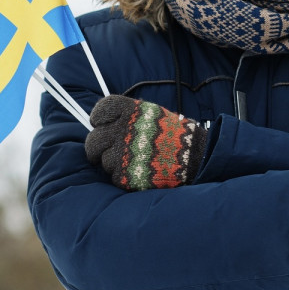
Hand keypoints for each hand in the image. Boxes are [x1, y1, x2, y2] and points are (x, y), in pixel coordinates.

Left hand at [84, 95, 207, 190]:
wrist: (195, 155)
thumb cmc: (173, 134)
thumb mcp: (151, 114)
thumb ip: (127, 116)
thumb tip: (103, 123)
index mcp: (129, 112)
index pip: (100, 111)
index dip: (97, 119)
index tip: (99, 124)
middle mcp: (123, 131)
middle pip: (93, 141)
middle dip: (95, 147)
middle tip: (99, 152)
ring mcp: (123, 154)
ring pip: (103, 162)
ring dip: (113, 163)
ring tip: (134, 160)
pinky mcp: (126, 175)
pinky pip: (114, 177)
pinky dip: (123, 176)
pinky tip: (138, 170)